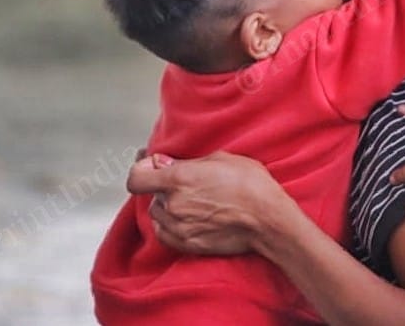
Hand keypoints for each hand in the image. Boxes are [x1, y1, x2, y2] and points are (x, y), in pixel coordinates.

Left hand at [126, 151, 291, 255]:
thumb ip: (187, 162)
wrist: (267, 218)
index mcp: (179, 179)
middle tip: (187, 186)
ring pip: (158, 215)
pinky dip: (171, 226)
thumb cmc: (250, 184)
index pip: (136, 178)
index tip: (151, 169)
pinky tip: (190, 219)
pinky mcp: (186, 244)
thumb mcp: (221, 159)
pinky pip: (164, 234)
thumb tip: (161, 163)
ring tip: (193, 203)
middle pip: (151, 196)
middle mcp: (174, 204)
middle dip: (163, 190)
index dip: (141, 171)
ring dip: (168, 208)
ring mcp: (178, 227)